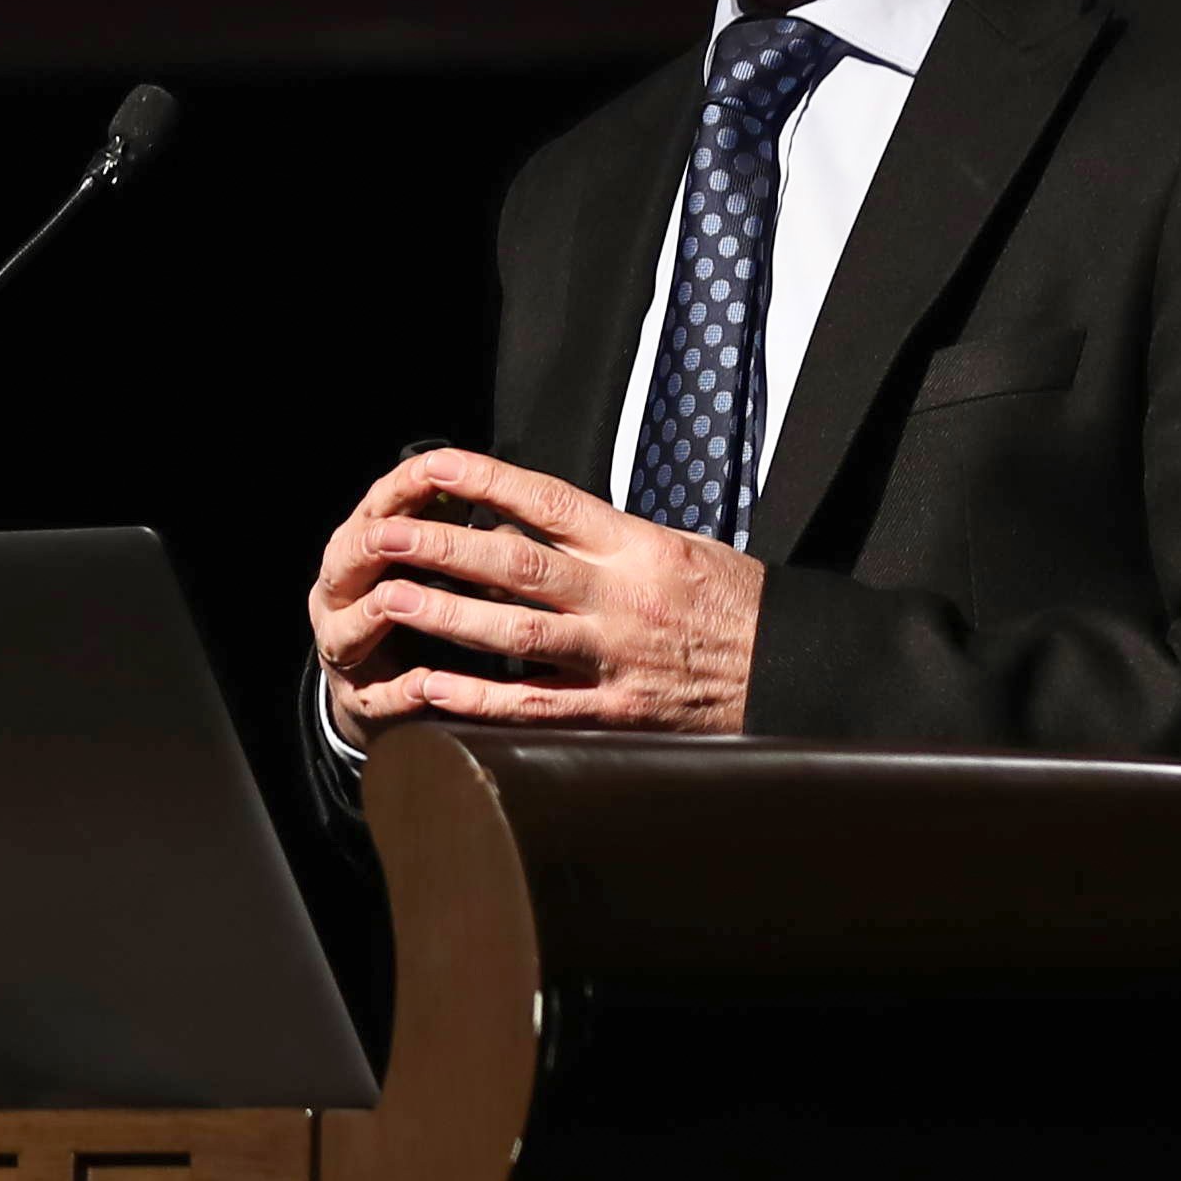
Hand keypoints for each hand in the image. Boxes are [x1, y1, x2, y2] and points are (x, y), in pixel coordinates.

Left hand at [306, 444, 763, 738]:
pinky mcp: (617, 713)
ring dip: (448, 618)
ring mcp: (616, 658)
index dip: (486, 481)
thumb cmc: (732, 604)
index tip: (434, 467)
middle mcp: (621, 598)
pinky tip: (431, 689)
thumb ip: (605, 537)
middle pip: (518, 565)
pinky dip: (480, 701)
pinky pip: (536, 708)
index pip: (549, 502)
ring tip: (392, 600)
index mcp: (637, 546)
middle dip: (444, 548)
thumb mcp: (678, 547)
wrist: (794, 670)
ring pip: (518, 636)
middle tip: (387, 534)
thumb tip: (526, 522)